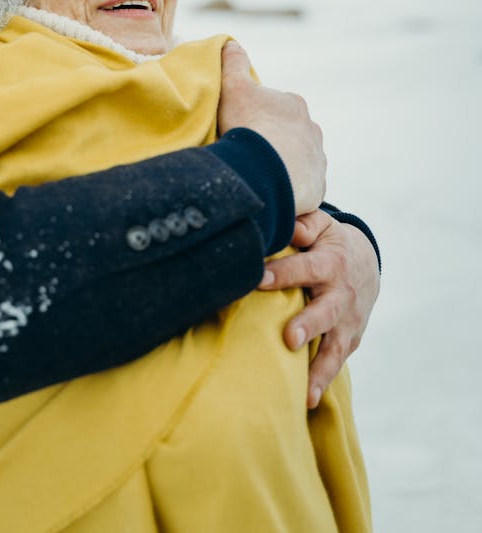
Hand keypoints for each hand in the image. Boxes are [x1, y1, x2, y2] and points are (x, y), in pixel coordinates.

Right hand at [218, 41, 325, 214]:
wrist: (266, 174)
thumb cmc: (250, 127)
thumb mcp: (234, 87)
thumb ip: (233, 63)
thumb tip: (231, 43)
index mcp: (294, 104)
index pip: (274, 106)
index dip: (256, 115)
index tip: (241, 126)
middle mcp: (312, 130)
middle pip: (288, 133)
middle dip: (272, 140)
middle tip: (248, 151)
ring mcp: (317, 159)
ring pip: (297, 159)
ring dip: (282, 164)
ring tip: (258, 174)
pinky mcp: (317, 186)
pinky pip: (301, 185)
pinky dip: (288, 187)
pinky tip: (270, 191)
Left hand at [258, 209, 379, 407]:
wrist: (367, 262)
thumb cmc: (329, 242)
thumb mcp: (321, 225)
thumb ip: (303, 225)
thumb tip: (286, 225)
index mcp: (331, 262)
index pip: (305, 268)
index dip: (282, 273)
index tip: (257, 279)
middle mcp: (342, 295)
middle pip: (325, 312)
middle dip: (309, 325)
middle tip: (290, 338)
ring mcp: (348, 321)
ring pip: (335, 348)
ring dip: (320, 369)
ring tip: (305, 392)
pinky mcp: (350, 340)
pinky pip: (337, 362)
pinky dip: (324, 381)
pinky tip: (307, 401)